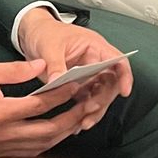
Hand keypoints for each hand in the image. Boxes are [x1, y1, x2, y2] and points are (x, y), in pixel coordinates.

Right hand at [0, 59, 102, 156]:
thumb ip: (14, 70)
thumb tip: (42, 66)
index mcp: (0, 113)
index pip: (40, 104)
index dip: (61, 94)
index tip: (77, 83)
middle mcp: (5, 134)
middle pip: (48, 131)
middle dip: (71, 118)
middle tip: (87, 105)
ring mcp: (3, 147)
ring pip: (43, 145)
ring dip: (64, 133)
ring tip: (79, 118)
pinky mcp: (1, 153)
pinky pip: (32, 151)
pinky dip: (49, 142)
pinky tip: (58, 132)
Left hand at [16, 9, 132, 121]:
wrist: (33, 36)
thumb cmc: (46, 33)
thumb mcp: (49, 46)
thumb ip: (55, 64)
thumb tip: (58, 80)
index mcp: (94, 47)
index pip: (117, 61)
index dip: (124, 76)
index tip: (124, 91)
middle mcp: (95, 62)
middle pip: (109, 84)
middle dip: (103, 100)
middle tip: (89, 111)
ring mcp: (87, 75)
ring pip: (99, 96)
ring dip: (94, 111)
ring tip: (82, 124)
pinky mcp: (77, 86)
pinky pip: (85, 101)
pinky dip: (82, 113)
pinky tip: (76, 124)